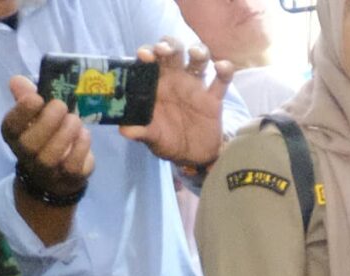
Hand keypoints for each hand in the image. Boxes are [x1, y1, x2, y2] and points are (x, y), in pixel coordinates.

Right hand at [0, 78, 92, 201]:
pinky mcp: (68, 178)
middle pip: (30, 143)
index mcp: (14, 137)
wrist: (54, 177)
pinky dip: (81, 147)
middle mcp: (26, 156)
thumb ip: (26, 98)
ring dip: (66, 132)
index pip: (10, 127)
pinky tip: (84, 133)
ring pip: (52, 155)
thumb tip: (17, 79)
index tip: (37, 98)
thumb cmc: (44, 137)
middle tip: (61, 106)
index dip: (22, 112)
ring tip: (74, 119)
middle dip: (48, 121)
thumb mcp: (34, 117)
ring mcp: (47, 171)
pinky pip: (73, 165)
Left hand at [123, 40, 224, 170]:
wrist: (193, 156)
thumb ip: (139, 131)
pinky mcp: (213, 99)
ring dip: (198, 50)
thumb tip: (125, 130)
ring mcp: (195, 86)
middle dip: (169, 45)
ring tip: (195, 53)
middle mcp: (175, 78)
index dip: (147, 53)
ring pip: (198, 59)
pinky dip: (225, 70)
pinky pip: (222, 81)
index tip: (144, 56)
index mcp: (155, 82)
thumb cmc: (167, 140)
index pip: (150, 60)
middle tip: (164, 51)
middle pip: (173, 51)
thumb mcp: (151, 136)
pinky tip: (221, 67)